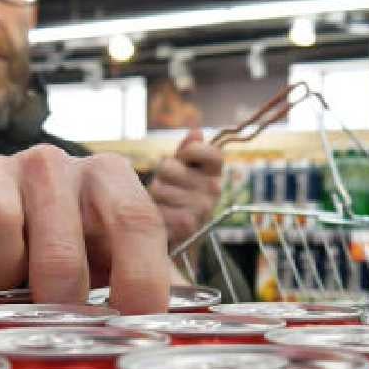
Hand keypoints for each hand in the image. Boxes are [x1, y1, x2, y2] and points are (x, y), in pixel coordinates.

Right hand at [0, 145, 170, 313]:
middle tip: (57, 314)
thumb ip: (147, 283)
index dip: (139, 281)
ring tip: (9, 284)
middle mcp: (53, 162)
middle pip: (58, 247)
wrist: (3, 208)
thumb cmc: (76, 243)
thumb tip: (166, 329)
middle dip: (58, 298)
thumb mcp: (119, 254)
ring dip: (0, 274)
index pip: (136, 222)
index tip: (133, 325)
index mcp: (109, 175)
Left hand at [149, 128, 222, 249]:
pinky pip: (156, 209)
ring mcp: (201, 209)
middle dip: (161, 176)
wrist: (180, 237)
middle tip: (167, 187)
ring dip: (154, 197)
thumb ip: (188, 150)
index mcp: (215, 173)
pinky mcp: (186, 227)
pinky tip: (162, 220)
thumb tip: (197, 130)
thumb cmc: (179, 195)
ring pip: (159, 189)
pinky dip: (154, 214)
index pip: (212, 152)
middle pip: (170, 167)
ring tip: (163, 205)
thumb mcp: (184, 170)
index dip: (192, 150)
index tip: (183, 156)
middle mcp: (213, 190)